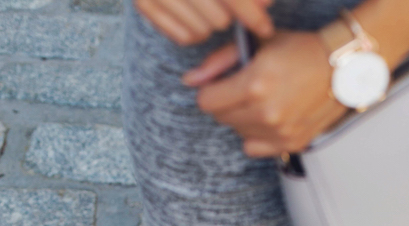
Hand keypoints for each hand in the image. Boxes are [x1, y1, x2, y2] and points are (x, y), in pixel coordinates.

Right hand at [134, 0, 273, 46]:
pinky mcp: (143, 5)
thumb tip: (265, 5)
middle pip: (219, 20)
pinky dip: (195, 32)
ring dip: (212, 25)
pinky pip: (183, 38)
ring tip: (211, 10)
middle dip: (229, 16)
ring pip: (202, 32)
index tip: (265, 28)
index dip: (251, 15)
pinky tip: (197, 17)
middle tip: (228, 8)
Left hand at [182, 30, 346, 156]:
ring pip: (238, 134)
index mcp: (254, 84)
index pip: (207, 102)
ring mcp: (279, 132)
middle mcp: (266, 112)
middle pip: (221, 119)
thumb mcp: (257, 45)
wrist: (341, 68)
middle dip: (227, 104)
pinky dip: (257, 136)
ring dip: (243, 120)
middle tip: (246, 90)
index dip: (210, 91)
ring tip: (262, 101)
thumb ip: (219, 62)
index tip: (222, 85)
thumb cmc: (300, 50)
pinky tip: (269, 119)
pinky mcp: (290, 144)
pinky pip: (255, 148)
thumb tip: (190, 80)